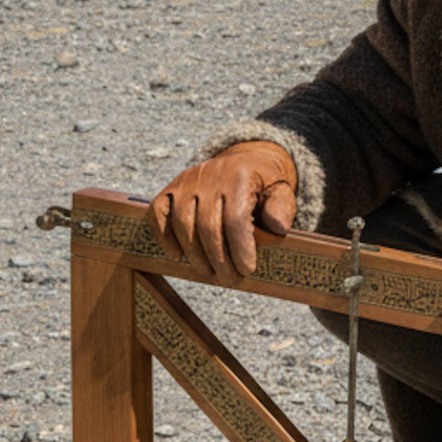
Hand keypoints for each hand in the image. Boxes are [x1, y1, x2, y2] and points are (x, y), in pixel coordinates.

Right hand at [148, 141, 296, 276]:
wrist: (245, 160)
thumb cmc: (264, 184)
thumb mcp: (282, 191)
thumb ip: (281, 208)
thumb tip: (277, 228)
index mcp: (240, 177)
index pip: (235, 218)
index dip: (239, 248)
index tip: (247, 270)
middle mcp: (210, 176)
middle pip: (208, 225)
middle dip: (219, 259)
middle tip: (230, 280)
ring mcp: (187, 181)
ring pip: (183, 223)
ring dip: (194, 254)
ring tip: (209, 273)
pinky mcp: (171, 188)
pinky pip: (159, 212)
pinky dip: (164, 236)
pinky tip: (177, 255)